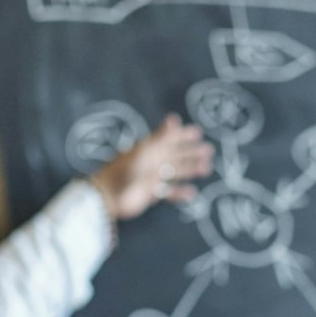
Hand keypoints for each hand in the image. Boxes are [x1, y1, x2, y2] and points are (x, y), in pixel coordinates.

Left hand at [90, 115, 213, 221]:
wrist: (107, 196)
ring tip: (206, 168)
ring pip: (175, 172)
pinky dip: (180, 192)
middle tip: (208, 150)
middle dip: (191, 152)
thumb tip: (174, 119)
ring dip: (190, 169)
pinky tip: (192, 192)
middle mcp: (151, 162)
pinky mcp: (151, 193)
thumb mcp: (144, 153)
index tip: (198, 132)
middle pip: (175, 155)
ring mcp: (151, 178)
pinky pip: (169, 192)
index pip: (169, 139)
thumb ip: (161, 137)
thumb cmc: (123, 172)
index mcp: (149, 149)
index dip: (183, 135)